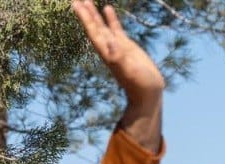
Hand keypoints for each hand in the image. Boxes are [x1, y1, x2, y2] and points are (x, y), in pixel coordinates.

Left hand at [72, 1, 163, 150]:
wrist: (148, 93)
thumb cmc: (139, 85)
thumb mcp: (129, 72)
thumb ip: (119, 58)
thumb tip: (110, 42)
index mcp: (107, 52)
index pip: (93, 32)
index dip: (84, 18)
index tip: (76, 5)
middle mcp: (109, 47)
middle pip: (94, 27)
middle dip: (85, 13)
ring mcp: (117, 46)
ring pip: (102, 26)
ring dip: (94, 14)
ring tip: (87, 1)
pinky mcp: (127, 46)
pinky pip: (116, 29)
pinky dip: (111, 18)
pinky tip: (107, 8)